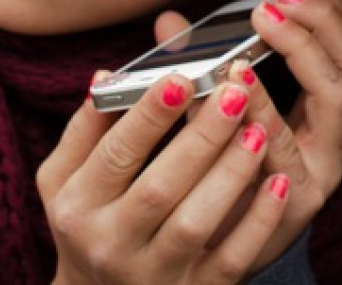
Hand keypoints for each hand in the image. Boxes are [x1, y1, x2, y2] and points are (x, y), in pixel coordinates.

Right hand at [36, 73, 290, 284]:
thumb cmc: (86, 224)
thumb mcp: (63, 180)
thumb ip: (85, 129)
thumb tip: (106, 76)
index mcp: (78, 205)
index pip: (116, 154)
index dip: (149, 115)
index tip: (182, 78)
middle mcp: (111, 243)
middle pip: (159, 187)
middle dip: (201, 138)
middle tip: (235, 93)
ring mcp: (155, 274)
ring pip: (196, 224)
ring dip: (231, 174)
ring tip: (258, 130)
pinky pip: (232, 260)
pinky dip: (258, 222)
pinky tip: (278, 181)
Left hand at [156, 0, 341, 270]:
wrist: (207, 255)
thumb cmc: (219, 175)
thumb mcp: (221, 114)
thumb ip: (204, 68)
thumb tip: (167, 19)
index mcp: (328, 115)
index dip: (335, 7)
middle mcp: (337, 141)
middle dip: (320, 24)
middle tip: (273, 0)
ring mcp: (322, 173)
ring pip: (332, 102)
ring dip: (298, 55)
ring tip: (259, 26)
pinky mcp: (296, 204)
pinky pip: (287, 149)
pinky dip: (266, 110)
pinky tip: (239, 85)